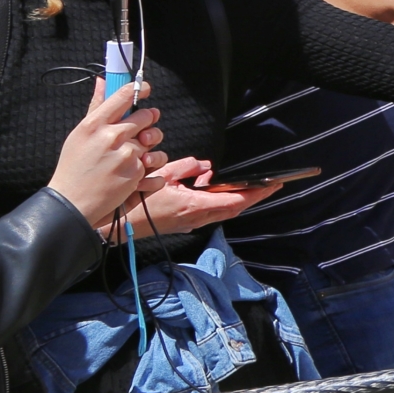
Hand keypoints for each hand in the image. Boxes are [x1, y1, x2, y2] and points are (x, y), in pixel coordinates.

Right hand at [51, 84, 166, 228]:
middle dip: (146, 121)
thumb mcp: (79, 135)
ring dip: (148, 147)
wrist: (70, 204)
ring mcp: (125, 155)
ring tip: (133, 155)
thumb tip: (103, 80)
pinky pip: (154, 163)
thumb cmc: (73, 167)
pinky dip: (147, 168)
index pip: (123, 97)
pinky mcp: (135, 174)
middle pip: (146, 116)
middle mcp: (110, 137)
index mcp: (94, 125)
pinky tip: (131, 174)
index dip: (139, 89)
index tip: (146, 88)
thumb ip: (96, 107)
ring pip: (152, 140)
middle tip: (139, 130)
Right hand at [125, 156, 279, 236]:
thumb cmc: (140, 201)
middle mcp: (198, 218)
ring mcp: (192, 223)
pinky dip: (222, 203)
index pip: (234, 200)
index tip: (271, 185)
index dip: (255, 193)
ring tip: (250, 187)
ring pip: (225, 213)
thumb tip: (206, 167)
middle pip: (235, 208)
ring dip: (239, 200)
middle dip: (254, 197)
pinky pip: (212, 214)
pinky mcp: (186, 224)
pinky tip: (215, 190)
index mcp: (196, 205)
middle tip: (271, 186)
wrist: (122, 225)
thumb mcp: (165, 174)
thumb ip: (189, 166)